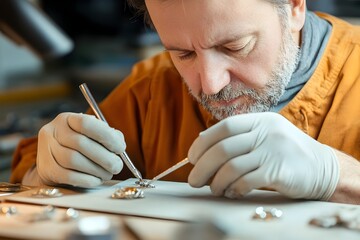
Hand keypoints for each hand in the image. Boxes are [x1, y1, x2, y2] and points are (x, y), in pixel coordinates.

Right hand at [36, 112, 124, 186]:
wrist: (54, 163)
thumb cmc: (80, 147)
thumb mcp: (92, 135)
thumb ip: (108, 135)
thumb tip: (119, 144)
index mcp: (67, 119)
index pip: (86, 123)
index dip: (106, 136)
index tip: (120, 148)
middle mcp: (53, 131)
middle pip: (80, 144)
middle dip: (104, 157)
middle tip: (117, 166)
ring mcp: (45, 150)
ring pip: (73, 160)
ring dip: (96, 170)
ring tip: (107, 174)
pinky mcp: (46, 169)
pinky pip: (68, 176)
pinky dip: (86, 179)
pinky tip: (96, 180)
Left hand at [188, 112, 338, 199]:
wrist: (322, 168)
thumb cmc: (285, 154)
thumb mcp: (265, 136)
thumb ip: (239, 139)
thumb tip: (202, 150)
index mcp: (259, 120)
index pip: (223, 128)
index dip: (202, 143)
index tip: (192, 158)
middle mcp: (265, 132)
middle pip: (223, 148)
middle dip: (202, 167)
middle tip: (194, 180)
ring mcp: (273, 150)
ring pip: (231, 167)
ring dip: (216, 182)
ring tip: (215, 189)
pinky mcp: (278, 171)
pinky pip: (245, 181)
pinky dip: (234, 189)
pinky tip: (232, 193)